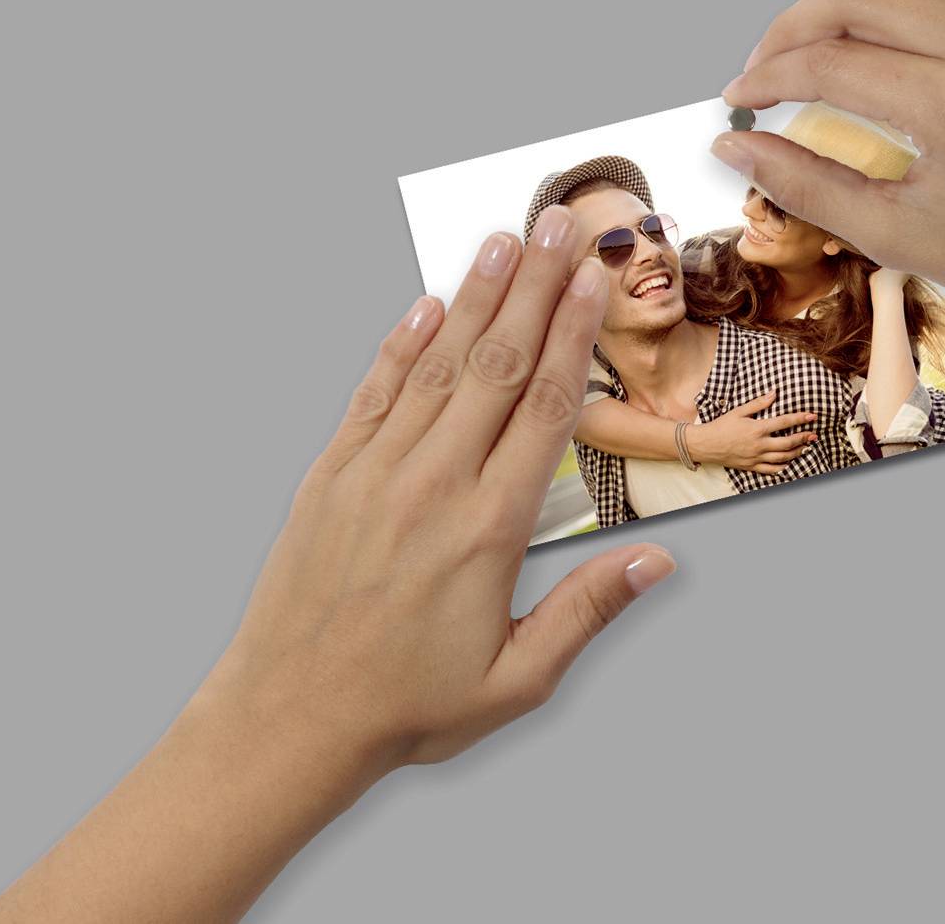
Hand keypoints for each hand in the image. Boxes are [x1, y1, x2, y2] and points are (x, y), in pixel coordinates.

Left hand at [205, 208, 676, 772]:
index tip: (593, 280)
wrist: (288, 718)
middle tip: (559, 225)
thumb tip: (657, 562)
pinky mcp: (330, 476)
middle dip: (534, 287)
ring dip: (474, 296)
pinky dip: (401, 344)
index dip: (572, 335)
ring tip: (502, 239)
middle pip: (496, 365)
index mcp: (487, 529)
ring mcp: (375, 473)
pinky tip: (427, 304)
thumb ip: (587, 612)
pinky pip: (373, 393)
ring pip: (437, 365)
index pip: (543, 408)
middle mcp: (432, 485)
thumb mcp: (517, 679)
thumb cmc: (404, 705)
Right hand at [685, 388, 818, 474]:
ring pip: (783, 458)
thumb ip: (758, 403)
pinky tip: (789, 463)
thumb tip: (774, 393)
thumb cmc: (721, 426)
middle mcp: (759, 445)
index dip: (800, 419)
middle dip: (804, 438)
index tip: (813, 416)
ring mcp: (756, 457)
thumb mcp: (739, 411)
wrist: (706, 444)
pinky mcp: (751, 466)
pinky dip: (782, 468)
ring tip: (805, 448)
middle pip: (788, 443)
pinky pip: (771, 470)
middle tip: (814, 435)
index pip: (785, 422)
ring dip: (797, 453)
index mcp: (757, 429)